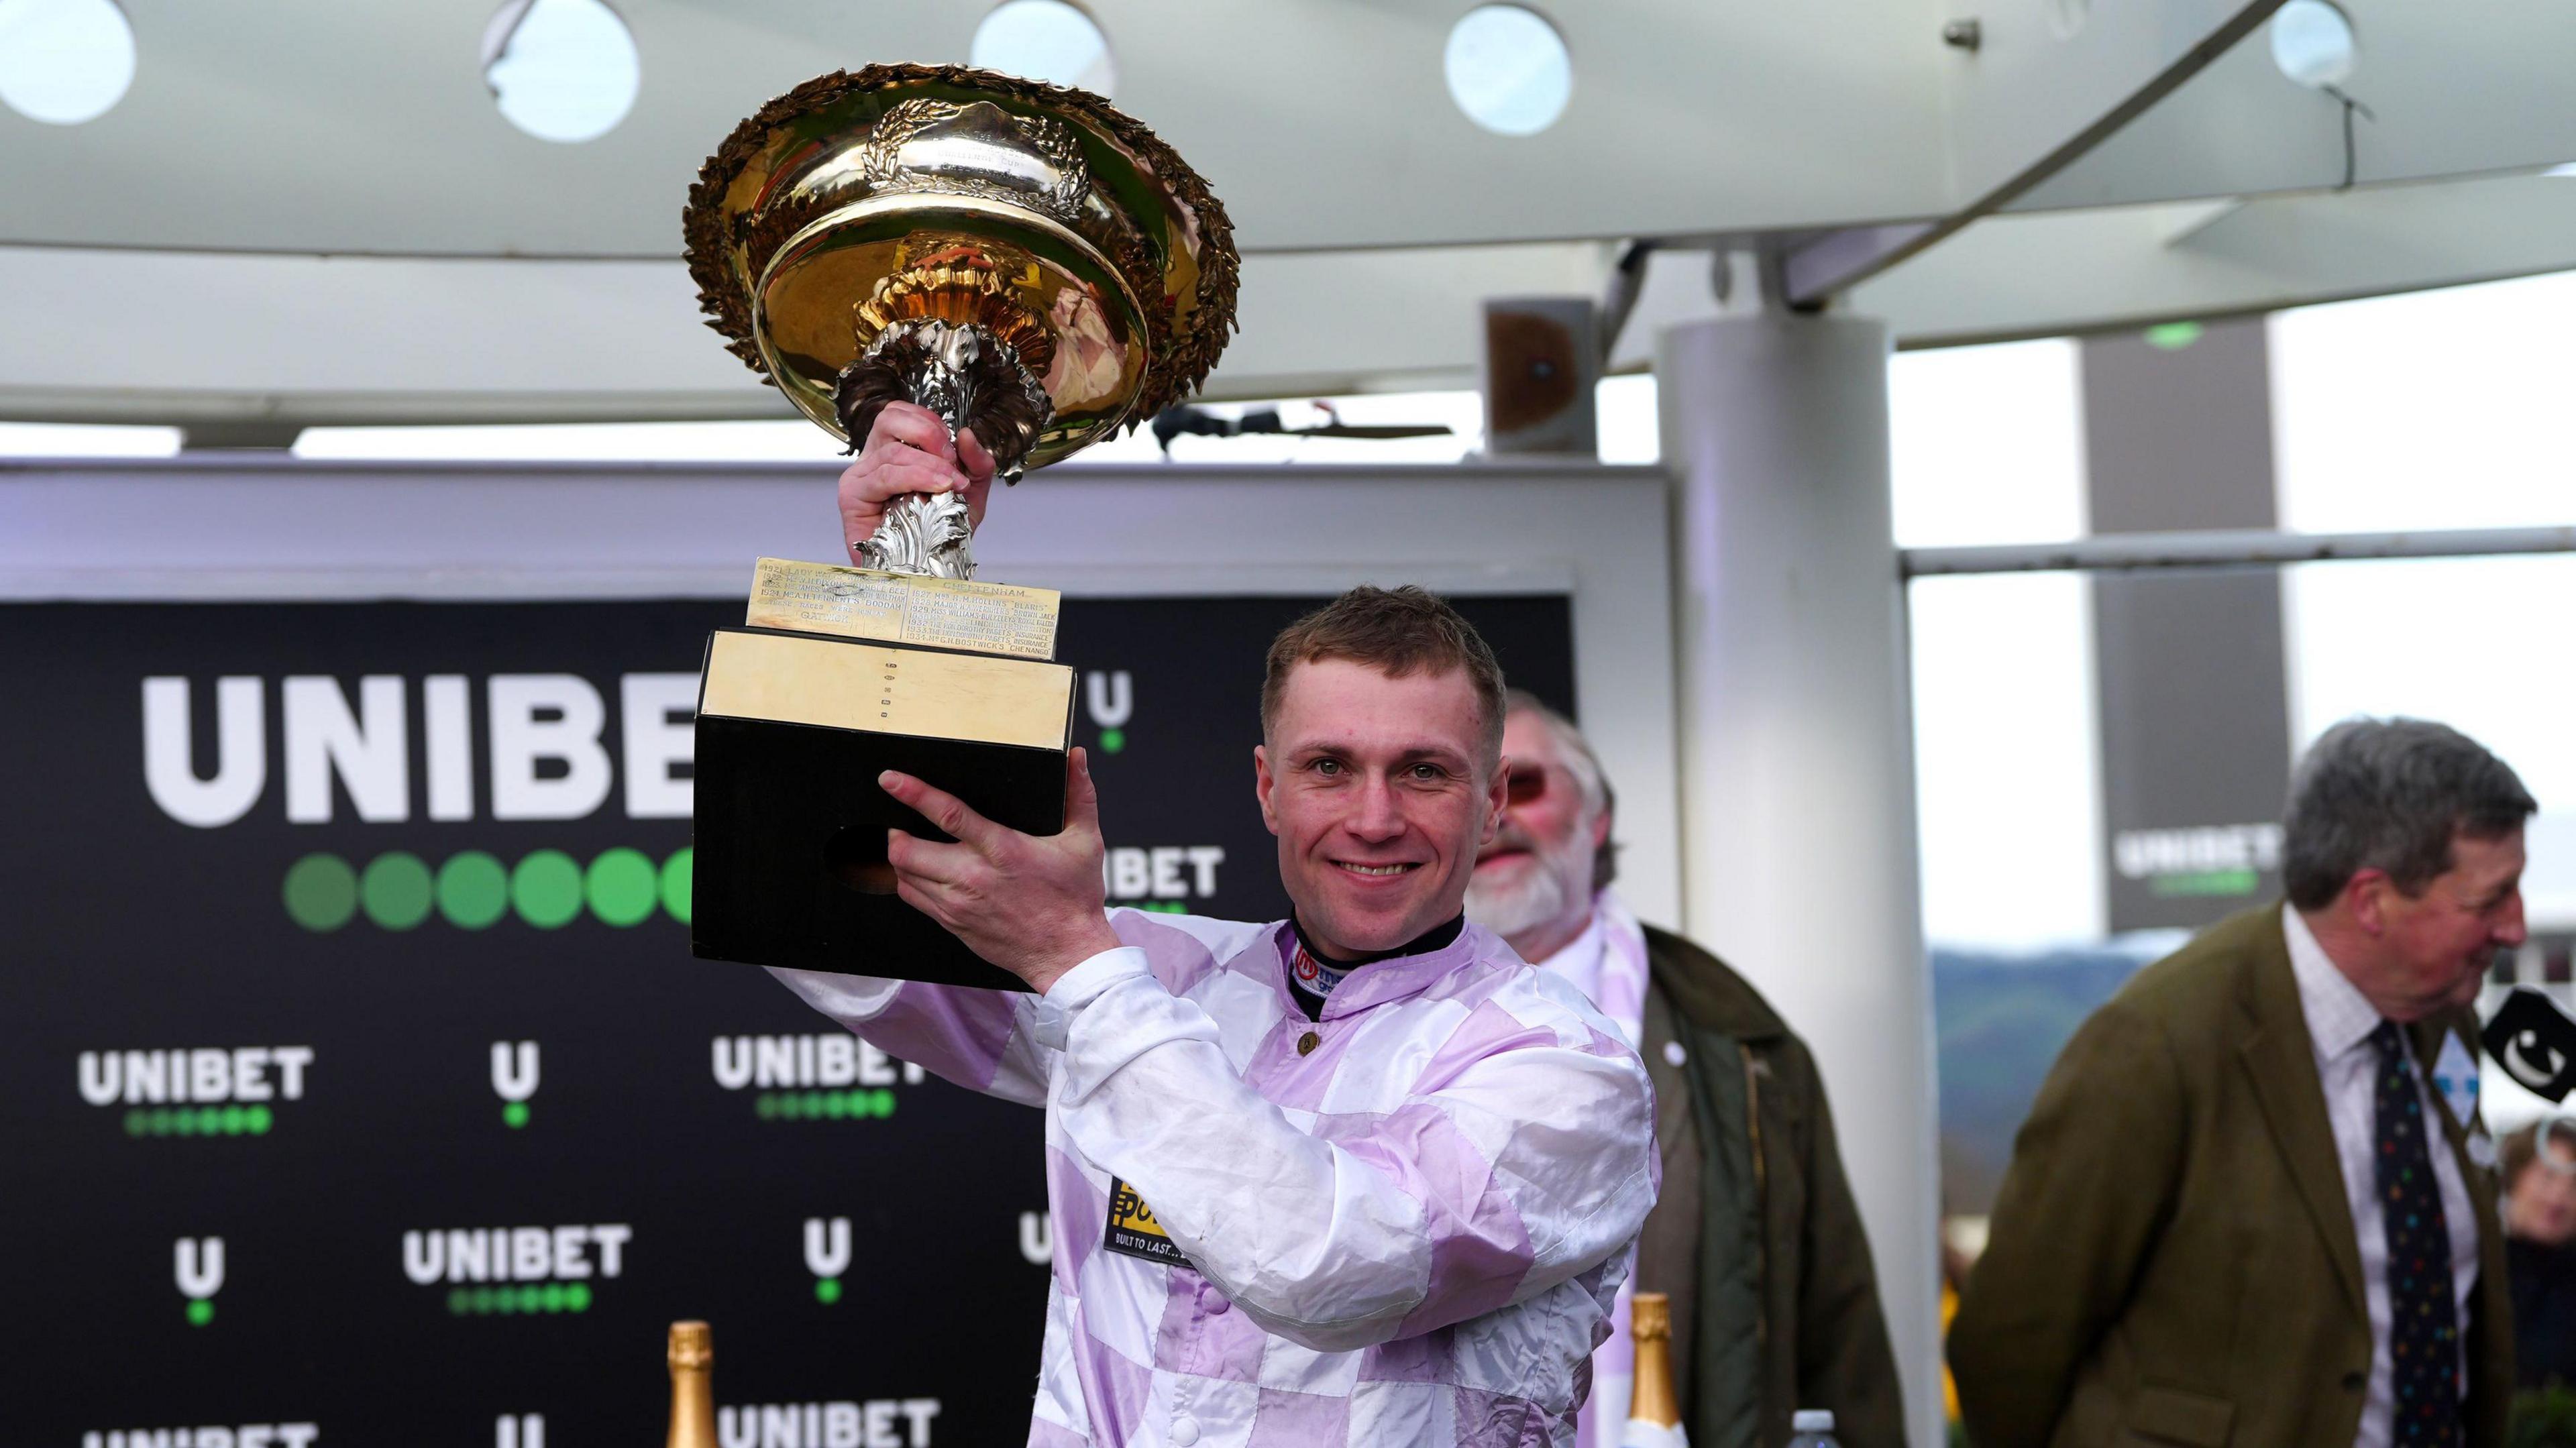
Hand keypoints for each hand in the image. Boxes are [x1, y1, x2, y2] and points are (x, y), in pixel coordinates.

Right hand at [837, 401, 998, 564]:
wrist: (931, 569)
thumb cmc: (942, 530)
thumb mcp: (971, 491)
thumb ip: (976, 462)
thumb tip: (967, 434)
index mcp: (894, 449)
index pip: (900, 412)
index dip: (929, 420)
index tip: (954, 446)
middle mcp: (873, 459)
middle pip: (889, 418)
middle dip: (929, 433)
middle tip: (951, 460)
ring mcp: (860, 477)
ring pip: (892, 452)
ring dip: (930, 464)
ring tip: (951, 483)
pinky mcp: (853, 498)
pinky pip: (883, 477)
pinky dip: (915, 478)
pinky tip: (937, 487)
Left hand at [881, 748, 1121, 993]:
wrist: (1068, 954)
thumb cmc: (1075, 899)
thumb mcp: (1085, 842)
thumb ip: (1080, 795)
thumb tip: (1077, 758)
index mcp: (1003, 851)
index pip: (949, 815)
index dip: (915, 794)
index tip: (891, 779)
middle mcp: (974, 879)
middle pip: (908, 851)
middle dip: (894, 831)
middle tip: (898, 821)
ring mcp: (959, 905)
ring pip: (904, 875)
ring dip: (899, 856)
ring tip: (905, 843)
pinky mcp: (953, 924)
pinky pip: (913, 899)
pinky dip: (908, 881)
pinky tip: (919, 872)